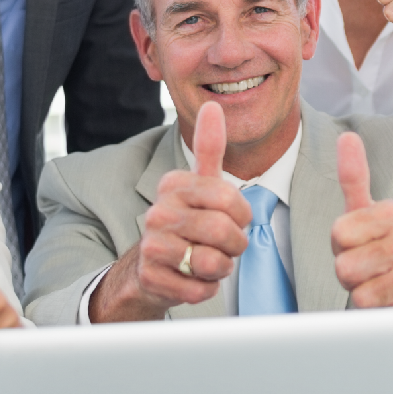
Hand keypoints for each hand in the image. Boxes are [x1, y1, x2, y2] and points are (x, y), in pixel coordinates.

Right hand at [89, 101, 251, 321]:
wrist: (151, 267)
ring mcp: (151, 246)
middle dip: (233, 245)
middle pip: (224, 231)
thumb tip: (213, 104)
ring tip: (204, 260)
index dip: (241, 216)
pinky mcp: (151, 278)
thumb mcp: (200, 186)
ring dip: (219, 268)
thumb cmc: (188, 223)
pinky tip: (189, 278)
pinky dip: (204, 288)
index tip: (229, 218)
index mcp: (173, 185)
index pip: (231, 199)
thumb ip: (209, 148)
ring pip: (212, 262)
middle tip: (221, 245)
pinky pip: (199, 289)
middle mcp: (158, 212)